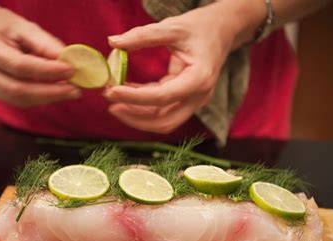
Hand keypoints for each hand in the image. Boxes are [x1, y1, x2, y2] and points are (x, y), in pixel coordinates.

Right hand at [0, 4, 79, 106]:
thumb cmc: (5, 28)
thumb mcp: (24, 27)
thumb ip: (45, 44)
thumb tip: (68, 61)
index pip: (19, 66)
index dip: (47, 71)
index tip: (70, 71)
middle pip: (18, 90)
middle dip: (50, 92)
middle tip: (75, 90)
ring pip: (19, 100)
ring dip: (48, 98)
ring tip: (70, 92)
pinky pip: (20, 102)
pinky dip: (41, 99)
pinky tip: (57, 93)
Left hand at [104, 1, 261, 133]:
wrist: (223, 29)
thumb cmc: (200, 26)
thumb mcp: (172, 27)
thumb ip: (143, 36)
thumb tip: (113, 42)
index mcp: (199, 79)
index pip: (162, 98)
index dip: (134, 98)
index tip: (111, 91)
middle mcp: (199, 96)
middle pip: (164, 121)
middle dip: (134, 116)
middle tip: (109, 103)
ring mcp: (193, 101)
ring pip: (162, 121)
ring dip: (136, 115)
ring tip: (113, 98)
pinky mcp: (186, 99)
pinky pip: (162, 110)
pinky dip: (143, 105)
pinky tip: (124, 92)